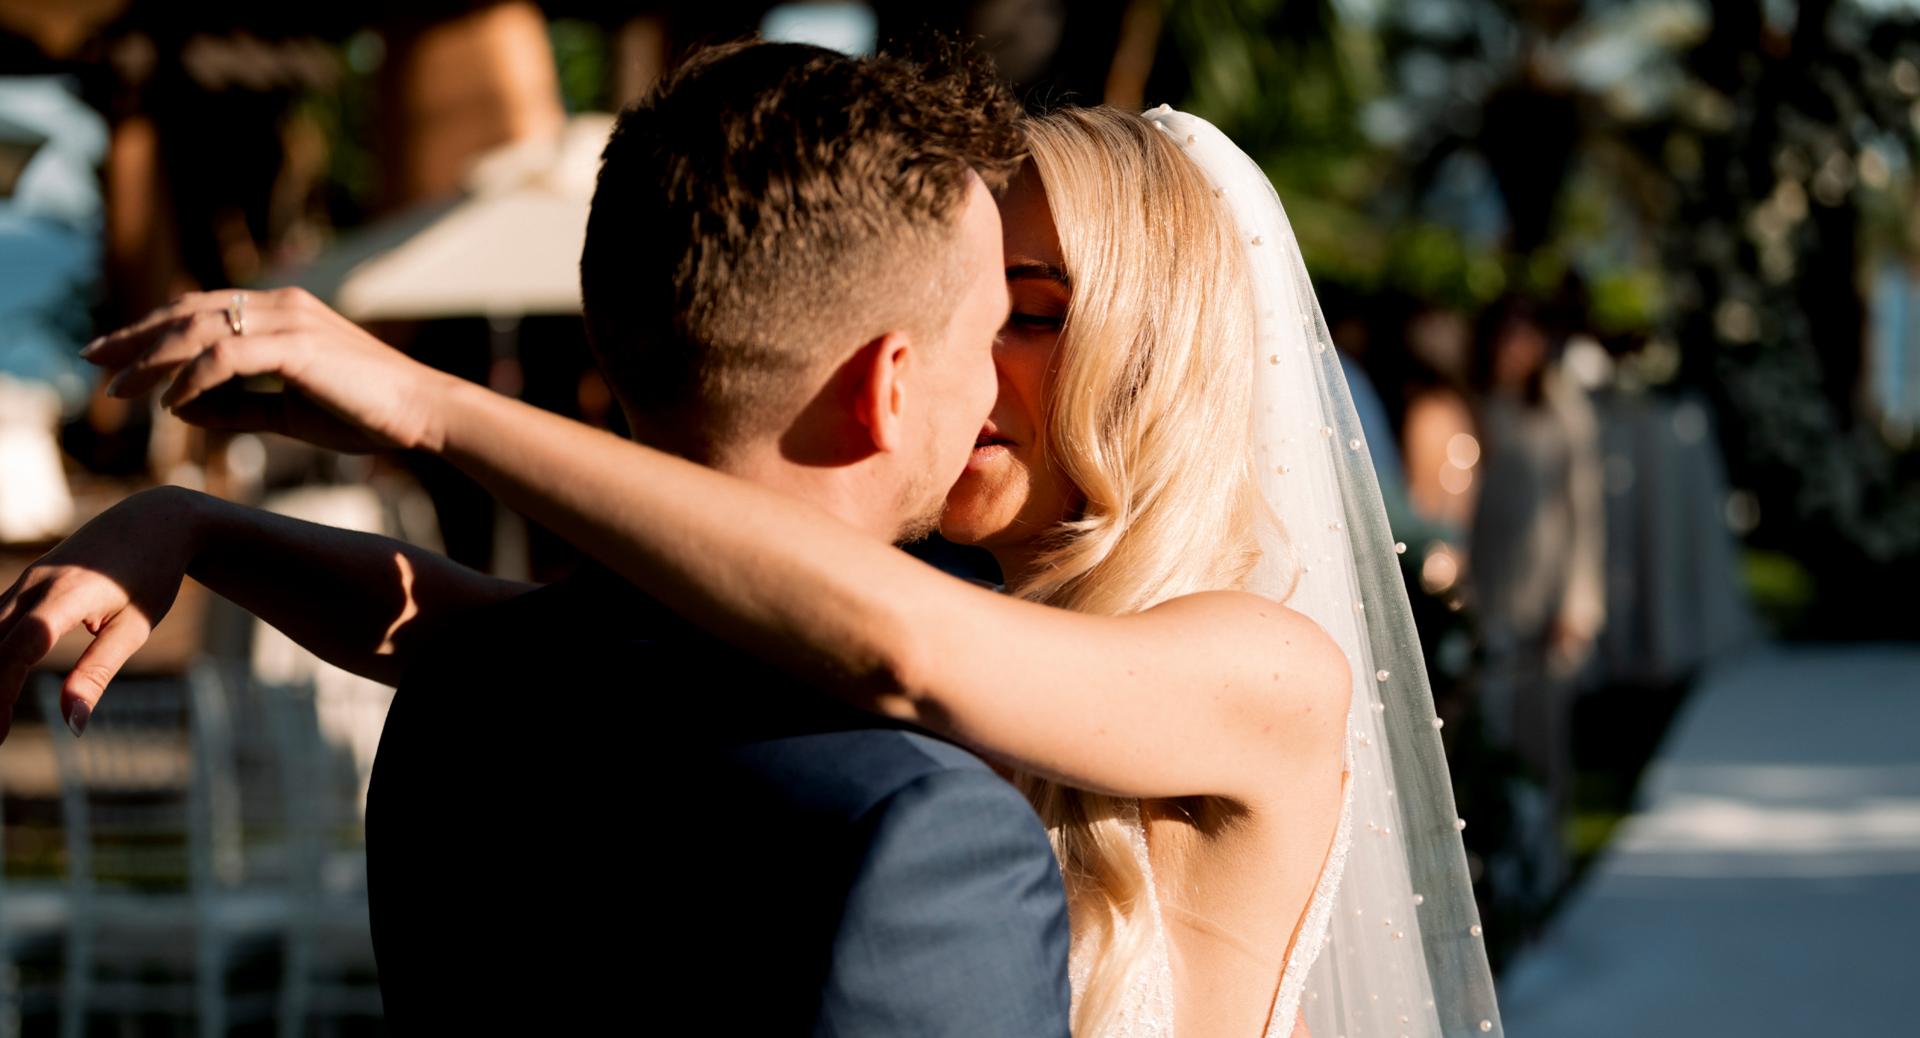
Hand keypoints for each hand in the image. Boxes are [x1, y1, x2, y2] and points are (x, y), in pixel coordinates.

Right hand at [0, 487, 202, 741]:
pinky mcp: (22, 585)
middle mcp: (34, 585)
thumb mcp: (135, 627)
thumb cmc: (152, 574)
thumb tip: (72, 724)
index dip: (1, 692)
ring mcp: (23, 582)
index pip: (21, 647)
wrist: (155, 520)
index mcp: (67, 594)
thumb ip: (98, 673)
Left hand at [81, 287, 453, 452]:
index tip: (117, 353)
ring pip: (198, 328)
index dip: (154, 328)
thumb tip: (182, 408)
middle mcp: (282, 305)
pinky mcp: (296, 347)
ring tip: (119, 388)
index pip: (203, 308)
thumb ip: (239, 405)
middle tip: (92, 360)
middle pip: (188, 310)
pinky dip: (191, 379)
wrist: (423, 412)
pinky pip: (224, 356)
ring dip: (152, 359)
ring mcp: (289, 321)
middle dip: (135, 337)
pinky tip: (172, 404)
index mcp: (284, 312)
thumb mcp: (290, 412)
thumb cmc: (367, 415)